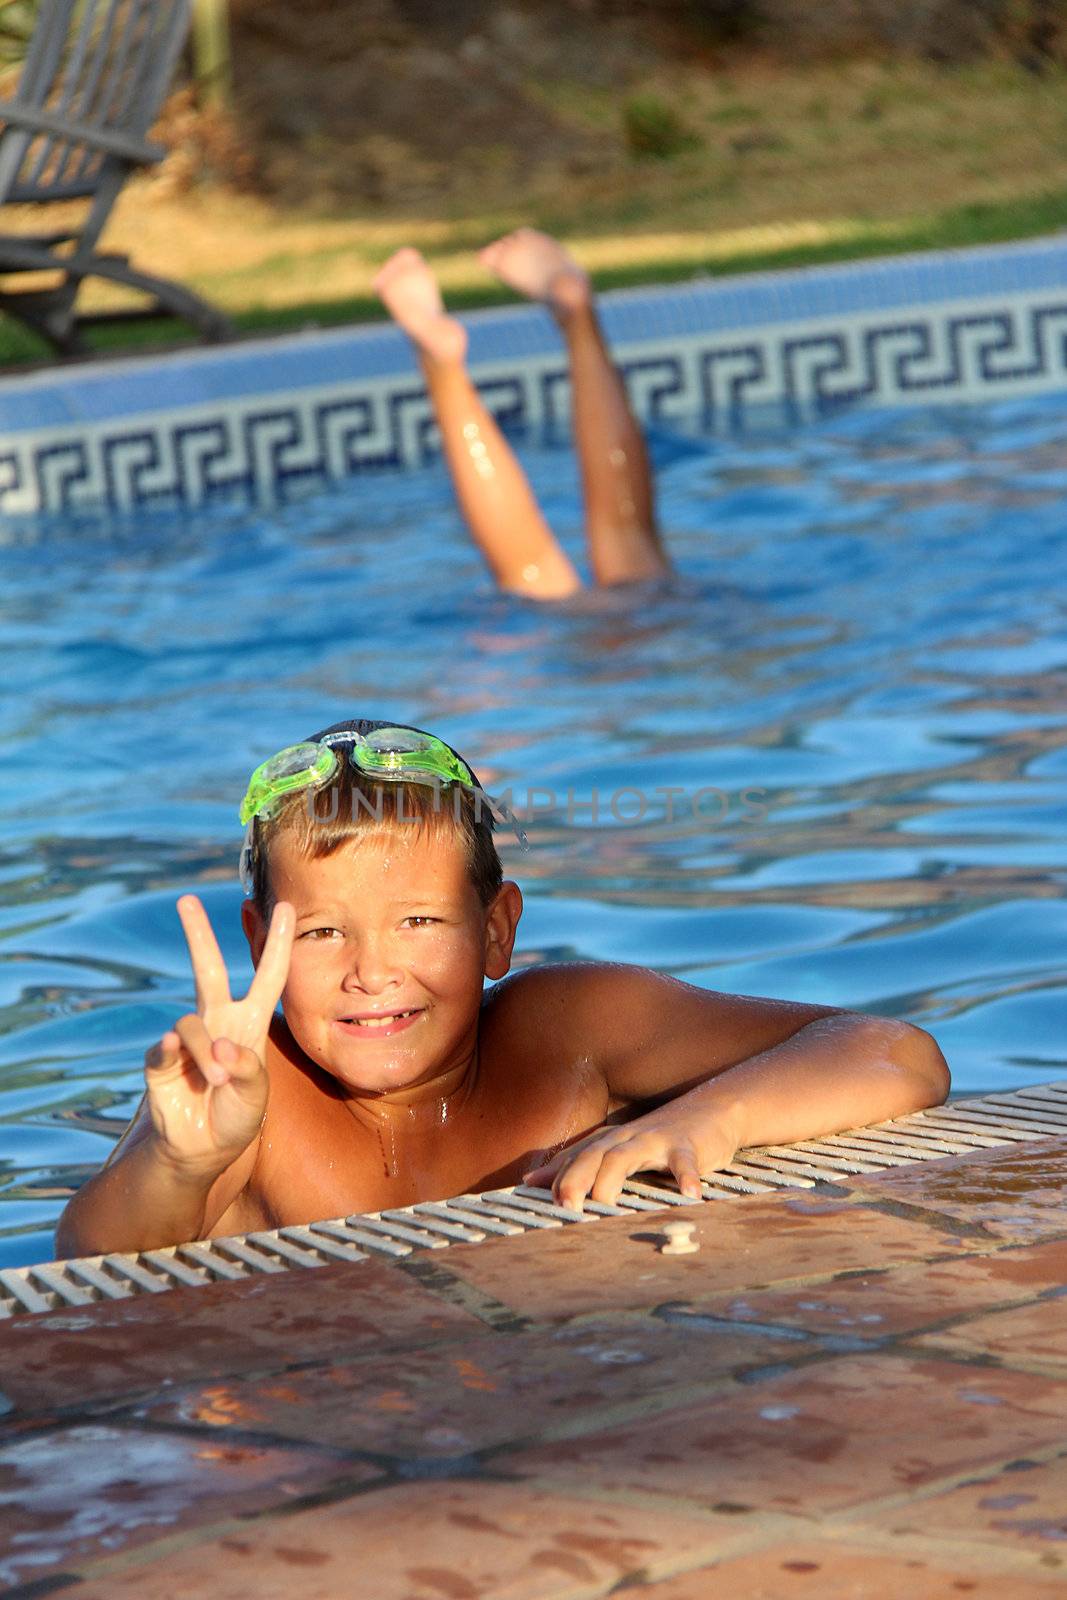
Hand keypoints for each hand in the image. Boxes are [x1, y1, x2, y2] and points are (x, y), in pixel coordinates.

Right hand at [144, 894, 293, 1175]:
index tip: (285, 907)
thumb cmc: (236, 1118)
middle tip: (185, 900)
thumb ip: (247, 1070)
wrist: (201, 1151)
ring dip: (205, 1051)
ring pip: (191, 1022)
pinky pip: (164, 1045)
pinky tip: (176, 1059)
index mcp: (250, 1025)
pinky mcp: (160, 1060)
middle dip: (197, 934)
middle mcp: (217, 1023)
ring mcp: (187, 1039)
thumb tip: (220, 1044)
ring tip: (215, 1080)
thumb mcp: (255, 1096)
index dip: (278, 943)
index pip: (268, 976)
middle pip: (207, 969)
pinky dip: (173, 1052)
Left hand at [524, 1103, 738, 1210]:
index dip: (554, 1178)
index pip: (574, 1159)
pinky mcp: (687, 1145)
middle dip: (574, 1178)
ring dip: (611, 1179)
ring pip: (626, 1156)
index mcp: (608, 1142)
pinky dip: (686, 1177)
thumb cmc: (660, 1139)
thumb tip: (531, 1181)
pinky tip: (689, 1195)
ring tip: (602, 1204)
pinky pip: (683, 1162)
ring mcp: (655, 1139)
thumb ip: (577, 1166)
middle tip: (564, 1206)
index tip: (534, 1201)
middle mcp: (626, 1137)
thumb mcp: (617, 1150)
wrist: (711, 1109)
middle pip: (593, 1155)